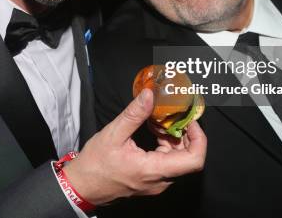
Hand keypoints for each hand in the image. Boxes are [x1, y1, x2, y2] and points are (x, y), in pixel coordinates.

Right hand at [64, 89, 206, 205]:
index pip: (194, 160)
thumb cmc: (95, 164)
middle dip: (183, 133)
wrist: (82, 186)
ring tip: (158, 121)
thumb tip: (149, 95)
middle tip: (171, 115)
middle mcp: (160, 181)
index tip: (190, 121)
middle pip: (187, 158)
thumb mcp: (113, 134)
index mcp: (154, 170)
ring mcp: (156, 183)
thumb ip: (134, 114)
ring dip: (173, 138)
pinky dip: (165, 145)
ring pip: (178, 159)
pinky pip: (167, 162)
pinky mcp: (151, 181)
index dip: (199, 138)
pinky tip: (152, 132)